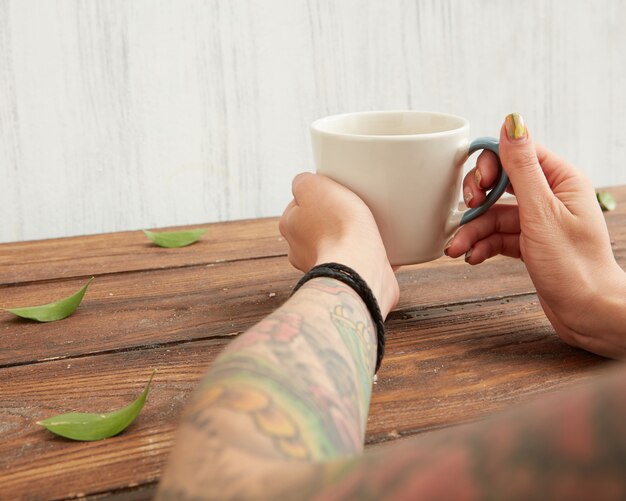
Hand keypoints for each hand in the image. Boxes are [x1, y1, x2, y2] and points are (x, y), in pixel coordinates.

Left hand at [279, 173, 398, 316]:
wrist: (361, 267)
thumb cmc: (338, 227)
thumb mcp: (312, 185)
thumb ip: (302, 181)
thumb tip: (304, 184)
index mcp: (290, 227)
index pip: (300, 204)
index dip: (319, 195)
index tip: (335, 194)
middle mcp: (301, 251)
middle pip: (319, 224)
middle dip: (335, 217)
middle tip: (352, 209)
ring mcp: (325, 268)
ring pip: (338, 244)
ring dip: (351, 236)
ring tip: (368, 228)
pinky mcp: (349, 280)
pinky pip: (359, 261)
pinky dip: (368, 254)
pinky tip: (379, 246)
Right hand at [446, 113, 625, 357]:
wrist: (588, 314)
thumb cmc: (575, 267)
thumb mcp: (541, 213)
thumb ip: (522, 167)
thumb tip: (512, 122)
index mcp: (561, 180)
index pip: (516, 154)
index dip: (489, 165)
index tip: (476, 188)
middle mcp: (551, 197)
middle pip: (501, 184)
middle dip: (477, 200)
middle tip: (466, 211)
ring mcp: (539, 222)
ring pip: (495, 214)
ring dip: (473, 230)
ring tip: (458, 248)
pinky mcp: (530, 244)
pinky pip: (498, 236)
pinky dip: (483, 245)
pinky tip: (473, 256)